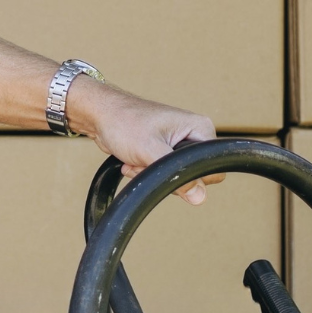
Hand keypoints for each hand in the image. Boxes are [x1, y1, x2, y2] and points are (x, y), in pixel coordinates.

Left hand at [66, 79, 225, 203]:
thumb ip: (176, 174)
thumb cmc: (124, 122)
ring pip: (174, 177)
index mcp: (200, 129)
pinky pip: (162, 173)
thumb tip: (199, 197)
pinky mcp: (164, 151)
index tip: (163, 166)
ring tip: (135, 159)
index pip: (212, 170)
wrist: (99, 115)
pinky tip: (131, 162)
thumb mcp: (151, 150)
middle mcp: (193, 135)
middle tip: (145, 161)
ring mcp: (179, 144)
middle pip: (193, 176)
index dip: (189, 176)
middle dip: (165, 175)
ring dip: (151, 173)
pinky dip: (145, 171)